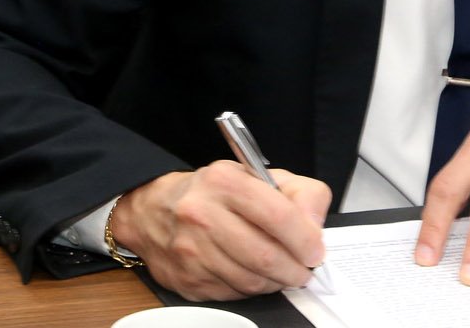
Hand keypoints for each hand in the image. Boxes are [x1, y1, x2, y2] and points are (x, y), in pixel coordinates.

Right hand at [110, 160, 331, 299]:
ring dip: (275, 282)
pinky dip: (252, 289)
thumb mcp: (260, 176)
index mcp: (225, 182)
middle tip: (305, 270)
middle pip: (264, 255)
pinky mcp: (186, 279)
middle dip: (294, 269)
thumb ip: (300, 194)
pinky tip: (255, 276)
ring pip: (249, 280)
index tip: (315, 252)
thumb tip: (314, 228)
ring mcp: (191, 250)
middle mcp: (202, 215)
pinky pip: (232, 294)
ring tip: (283, 273)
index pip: (278, 215)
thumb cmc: (215, 193)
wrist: (154, 210)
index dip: (304, 239)